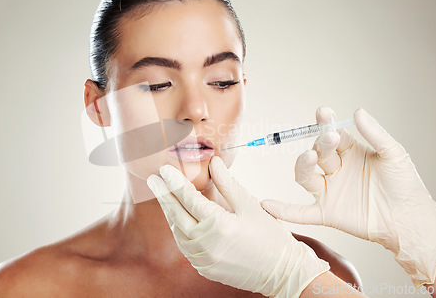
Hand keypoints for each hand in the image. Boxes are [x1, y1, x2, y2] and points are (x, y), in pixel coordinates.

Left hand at [147, 156, 329, 297]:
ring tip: (165, 196)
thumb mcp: (250, 206)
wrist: (282, 273)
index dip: (174, 182)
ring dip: (170, 213)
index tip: (164, 169)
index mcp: (217, 225)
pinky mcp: (204, 267)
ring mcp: (203, 259)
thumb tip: (214, 163)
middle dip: (163, 195)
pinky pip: (185, 246)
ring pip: (178, 231)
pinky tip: (179, 219)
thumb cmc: (270, 238)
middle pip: (176, 214)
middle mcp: (205, 244)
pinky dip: (180, 230)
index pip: (188, 198)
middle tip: (153, 179)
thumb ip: (228, 184)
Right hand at [262, 107, 435, 286]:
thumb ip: (375, 133)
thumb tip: (357, 112)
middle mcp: (336, 169)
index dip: (325, 123)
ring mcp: (329, 190)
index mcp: (350, 153)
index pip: (332, 134)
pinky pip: (301, 211)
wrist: (409, 220)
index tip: (323, 112)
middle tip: (329, 138)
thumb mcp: (394, 154)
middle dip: (321, 144)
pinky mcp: (327, 212)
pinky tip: (267, 205)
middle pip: (317, 152)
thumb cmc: (405, 186)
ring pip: (305, 176)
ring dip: (303, 165)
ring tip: (311, 157)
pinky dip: (283, 210)